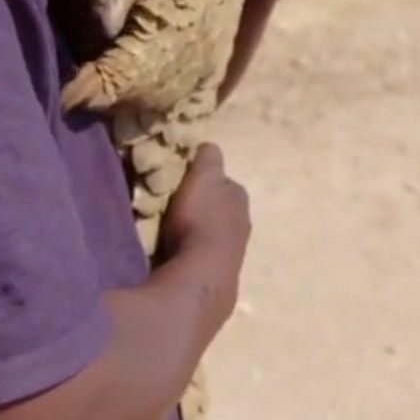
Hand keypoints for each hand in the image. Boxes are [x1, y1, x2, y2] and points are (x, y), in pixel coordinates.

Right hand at [161, 143, 250, 267]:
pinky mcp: (221, 272)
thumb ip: (209, 159)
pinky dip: (195, 250)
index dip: (207, 180)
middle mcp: (243, 220)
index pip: (225, 181)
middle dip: (205, 206)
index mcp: (239, 195)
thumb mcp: (203, 177)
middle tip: (180, 206)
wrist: (202, 272)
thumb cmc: (201, 218)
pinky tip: (180, 252)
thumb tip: (211, 146)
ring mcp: (235, 249)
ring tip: (176, 231)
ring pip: (216, 231)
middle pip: (222, 206)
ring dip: (200, 230)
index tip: (187, 181)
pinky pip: (206, 253)